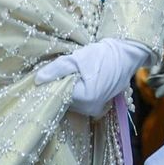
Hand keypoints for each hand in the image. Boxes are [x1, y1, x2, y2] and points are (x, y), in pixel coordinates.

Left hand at [34, 37, 149, 116]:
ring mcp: (96, 110)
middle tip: (63, 69)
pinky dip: (76, 91)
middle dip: (60, 85)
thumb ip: (56, 69)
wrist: (125, 54)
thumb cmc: (102, 55)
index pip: (58, 94)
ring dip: (68, 88)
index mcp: (85, 99)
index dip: (52, 82)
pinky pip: (80, 101)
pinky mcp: (99, 107)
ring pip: (71, 101)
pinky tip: (80, 78)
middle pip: (65, 99)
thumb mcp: (77, 58)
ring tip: (74, 72)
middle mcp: (91, 109)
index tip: (48, 72)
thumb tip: (37, 80)